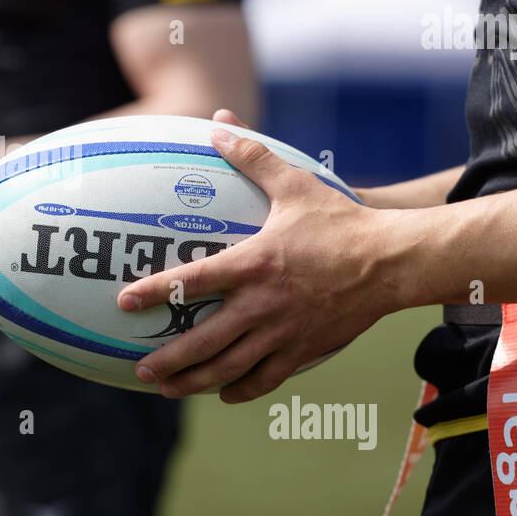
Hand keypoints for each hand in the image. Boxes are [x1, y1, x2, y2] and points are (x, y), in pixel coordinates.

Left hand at [116, 109, 402, 403]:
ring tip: (168, 388)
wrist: (393, 261)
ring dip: (195, 381)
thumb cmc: (340, 220)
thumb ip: (252, 155)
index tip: (123, 303)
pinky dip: (240, 389)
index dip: (154, 293)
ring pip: (231, 368)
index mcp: (254, 263)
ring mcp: (284, 331)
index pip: (192, 282)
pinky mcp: (305, 349)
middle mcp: (263, 303)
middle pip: (205, 341)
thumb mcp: (294, 184)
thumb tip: (218, 122)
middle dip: (168, 360)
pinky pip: (266, 378)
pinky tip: (222, 392)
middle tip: (140, 370)